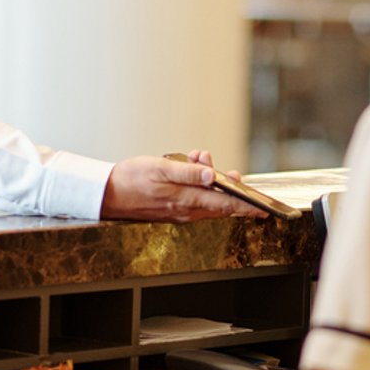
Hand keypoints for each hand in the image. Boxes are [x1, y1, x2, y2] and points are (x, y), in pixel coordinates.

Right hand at [99, 150, 267, 220]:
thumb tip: (213, 176)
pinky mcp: (172, 209)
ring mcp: (179, 211)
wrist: (105, 193)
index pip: (225, 206)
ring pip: (207, 199)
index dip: (246, 206)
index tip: (263, 209)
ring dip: (210, 180)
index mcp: (186, 200)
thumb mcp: (161, 168)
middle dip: (229, 186)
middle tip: (233, 173)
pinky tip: (189, 166)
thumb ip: (188, 172)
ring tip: (199, 158)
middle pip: (219, 203)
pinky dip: (197, 183)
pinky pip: (194, 198)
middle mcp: (185, 210)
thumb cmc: (130, 179)